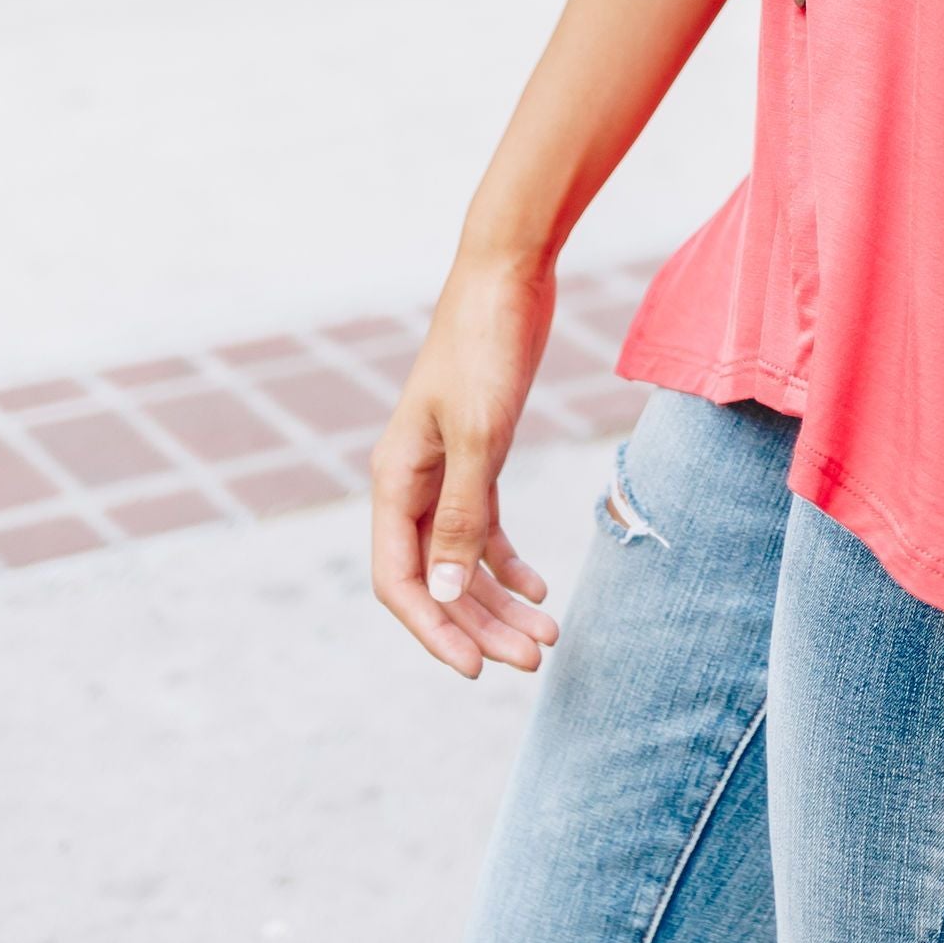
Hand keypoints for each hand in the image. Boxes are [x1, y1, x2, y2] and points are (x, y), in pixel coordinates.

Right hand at [371, 253, 562, 680]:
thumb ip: (461, 515)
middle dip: (480, 626)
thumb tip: (445, 595)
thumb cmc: (486, 345)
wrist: (508, 274)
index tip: (476, 669)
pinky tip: (540, 588)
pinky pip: (485, 527)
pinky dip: (509, 561)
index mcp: (395, 481)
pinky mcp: (479, 455)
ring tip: (548, 638)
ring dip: (500, 601)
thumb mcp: (480, 434)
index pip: (400, 582)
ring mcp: (445, 471)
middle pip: (438, 580)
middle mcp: (412, 484)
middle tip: (532, 661)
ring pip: (465, 560)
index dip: (433, 630)